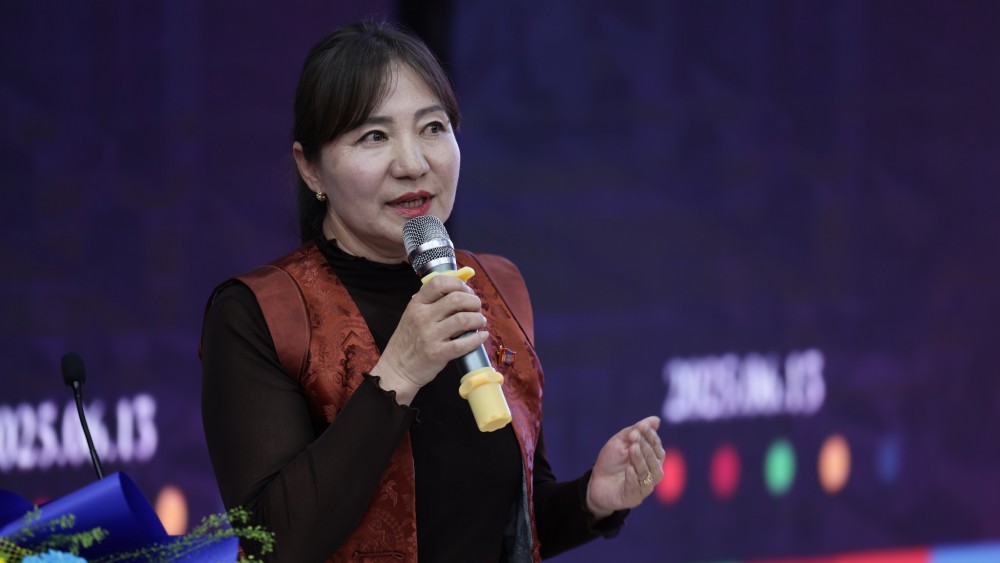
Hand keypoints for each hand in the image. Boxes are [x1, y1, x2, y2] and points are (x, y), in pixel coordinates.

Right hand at [371, 274, 488, 403]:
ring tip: (479, 321)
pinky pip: (463, 343)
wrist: (396, 369)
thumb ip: (431, 304)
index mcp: (416, 304)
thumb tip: (462, 293)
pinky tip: (482, 336)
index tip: (467, 291)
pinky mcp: (437, 353)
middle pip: (456, 299)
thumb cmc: (408, 341)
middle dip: (473, 301)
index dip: (458, 284)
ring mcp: (429, 335)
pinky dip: (477, 338)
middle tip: (476, 308)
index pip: (439, 282)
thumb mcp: (412, 315)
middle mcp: (422, 317)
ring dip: (477, 319)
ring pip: (463, 319)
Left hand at [586, 416, 664, 518]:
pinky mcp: (632, 498)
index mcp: (651, 459)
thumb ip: (636, 431)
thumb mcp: (621, 442)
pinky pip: (637, 488)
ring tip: (632, 449)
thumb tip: (656, 420)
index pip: (657, 447)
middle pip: (655, 461)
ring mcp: (643, 487)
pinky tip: (629, 469)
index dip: (651, 436)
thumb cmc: (611, 461)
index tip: (641, 426)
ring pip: (648, 474)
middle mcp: (651, 473)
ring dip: (640, 460)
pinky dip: (633, 478)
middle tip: (635, 438)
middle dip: (646, 448)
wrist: (595, 481)